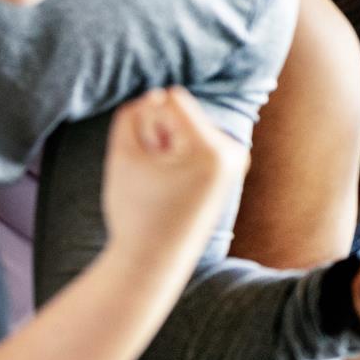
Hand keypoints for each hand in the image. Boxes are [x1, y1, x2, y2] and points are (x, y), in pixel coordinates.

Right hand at [101, 87, 245, 262]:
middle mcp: (233, 152)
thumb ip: (132, 115)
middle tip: (156, 180)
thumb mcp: (123, 156)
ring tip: (164, 185)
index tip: (149, 157)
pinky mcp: (231, 170)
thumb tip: (157, 96)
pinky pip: (195, 143)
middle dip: (160, 138)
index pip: (172, 100)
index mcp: (213, 149)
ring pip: (186, 129)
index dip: (147, 123)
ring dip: (167, 148)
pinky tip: (174, 188)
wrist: (154, 264)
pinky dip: (178, 158)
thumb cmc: (135, 212)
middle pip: (181, 115)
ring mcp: (237, 162)